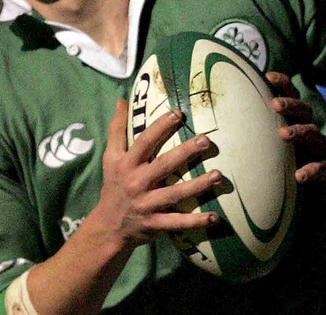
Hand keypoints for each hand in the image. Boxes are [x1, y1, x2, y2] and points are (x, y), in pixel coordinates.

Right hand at [97, 99, 221, 248]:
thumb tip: (121, 100)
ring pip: (175, 194)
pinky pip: (178, 222)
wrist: (107, 226)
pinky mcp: (154, 224)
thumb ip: (117, 129)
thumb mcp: (110, 157)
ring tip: (218, 175)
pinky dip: (196, 221)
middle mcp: (136, 183)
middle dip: (185, 153)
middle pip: (163, 165)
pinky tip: (215, 217)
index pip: (144, 142)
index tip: (178, 113)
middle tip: (206, 140)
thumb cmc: (114, 185)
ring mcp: (146, 205)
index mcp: (126, 164)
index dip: (160, 127)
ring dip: (197, 185)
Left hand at [266, 72, 325, 191]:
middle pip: (303, 110)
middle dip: (290, 105)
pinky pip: (319, 167)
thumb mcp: (292, 134)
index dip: (283, 84)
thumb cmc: (307, 150)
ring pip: (312, 134)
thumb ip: (273, 123)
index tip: (268, 76)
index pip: (293, 96)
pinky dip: (310, 171)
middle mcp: (311, 128)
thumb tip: (242, 110)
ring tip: (283, 133)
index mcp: (301, 119)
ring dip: (299, 132)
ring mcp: (322, 146)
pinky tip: (299, 176)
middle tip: (275, 104)